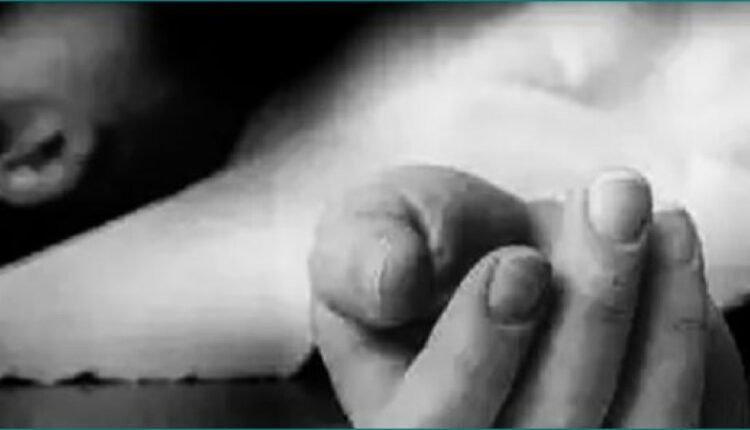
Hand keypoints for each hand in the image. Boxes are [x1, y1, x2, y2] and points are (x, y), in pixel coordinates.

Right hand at [309, 165, 747, 426]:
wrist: (490, 259)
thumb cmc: (421, 254)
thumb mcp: (363, 241)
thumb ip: (358, 256)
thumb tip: (397, 275)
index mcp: (405, 428)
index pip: (434, 429)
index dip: (478, 353)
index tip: (516, 263)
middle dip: (591, 310)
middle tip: (612, 200)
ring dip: (660, 318)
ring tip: (654, 216)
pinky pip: (699, 417)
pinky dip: (694, 334)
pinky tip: (674, 251)